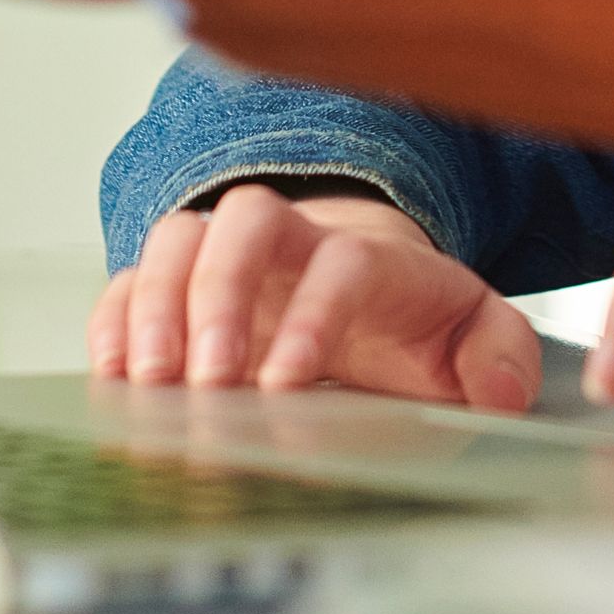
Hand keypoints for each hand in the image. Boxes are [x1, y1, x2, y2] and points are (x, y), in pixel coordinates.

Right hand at [92, 188, 541, 407]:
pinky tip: (112, 376)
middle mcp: (295, 243)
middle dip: (221, 294)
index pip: (343, 263)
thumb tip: (501, 393)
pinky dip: (114, 320)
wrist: (370, 292)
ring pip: (182, 237)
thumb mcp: (475, 337)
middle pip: (247, 220)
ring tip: (150, 382)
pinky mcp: (183, 289)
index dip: (312, 315)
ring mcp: (231, 259)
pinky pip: (131, 278)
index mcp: (371, 258)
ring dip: (156, 304)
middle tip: (209, 380)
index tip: (286, 386)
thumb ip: (501, 355)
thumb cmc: (416, 323)